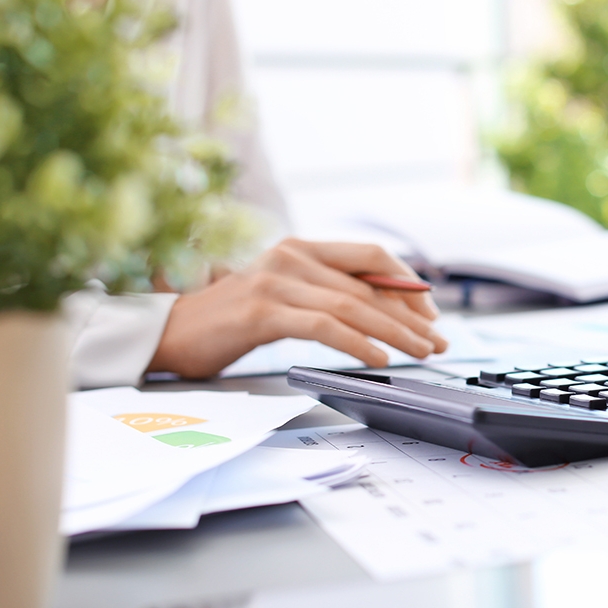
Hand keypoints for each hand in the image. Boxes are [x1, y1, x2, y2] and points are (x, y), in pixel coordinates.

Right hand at [148, 238, 447, 377]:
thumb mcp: (284, 297)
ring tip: (420, 352)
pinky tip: (379, 359)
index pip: (371, 257)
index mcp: (301, 249)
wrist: (168, 333)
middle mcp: (291, 257)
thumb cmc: (228, 321)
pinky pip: (324, 326)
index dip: (408, 285)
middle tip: (438, 341)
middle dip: (411, 316)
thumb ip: (325, 295)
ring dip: (395, 333)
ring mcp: (276, 283)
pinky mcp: (262, 313)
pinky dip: (358, 343)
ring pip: (353, 306)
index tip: (431, 313)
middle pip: (369, 286)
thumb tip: (383, 313)